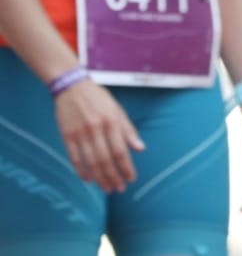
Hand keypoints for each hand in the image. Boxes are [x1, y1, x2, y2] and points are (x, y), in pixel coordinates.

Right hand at [55, 78, 144, 192]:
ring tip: (107, 188)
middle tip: (119, 188)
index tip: (131, 179)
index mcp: (111, 121)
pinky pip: (75, 158)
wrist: (72, 87)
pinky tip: (89, 180)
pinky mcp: (67, 136)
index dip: (127, 167)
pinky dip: (82, 171)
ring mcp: (80, 133)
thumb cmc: (99, 99)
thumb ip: (128, 130)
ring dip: (100, 178)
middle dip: (114, 177)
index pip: (121, 150)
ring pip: (91, 162)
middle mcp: (96, 129)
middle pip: (105, 160)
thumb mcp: (117, 110)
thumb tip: (140, 149)